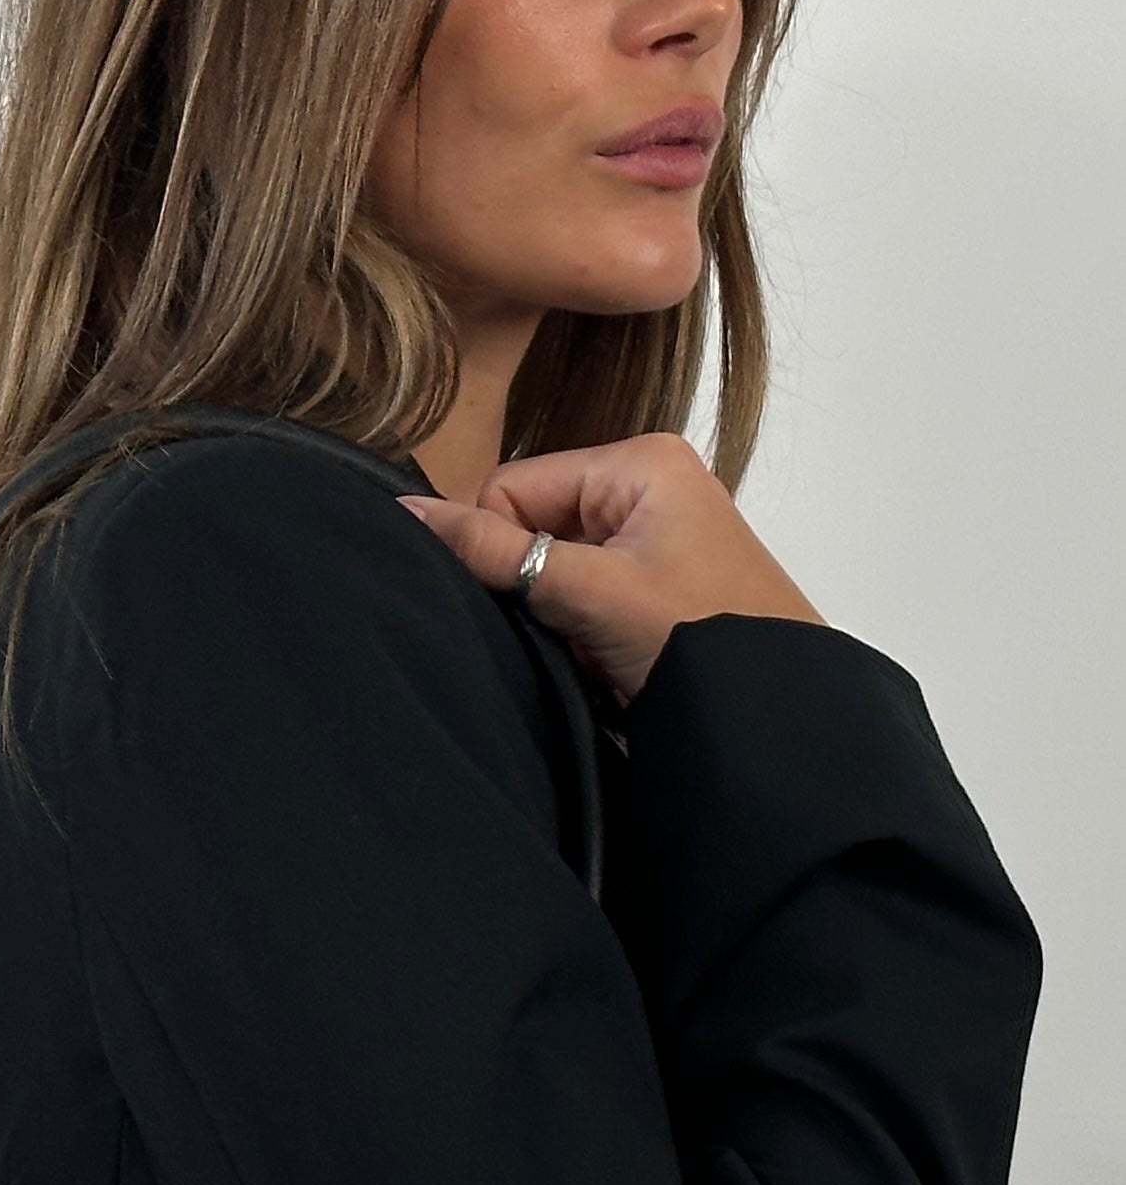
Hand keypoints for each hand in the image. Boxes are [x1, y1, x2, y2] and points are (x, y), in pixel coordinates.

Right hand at [398, 433, 825, 704]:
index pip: (512, 485)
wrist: (777, 723)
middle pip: (531, 526)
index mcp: (640, 460)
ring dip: (558, 618)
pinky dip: (582, 637)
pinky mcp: (654, 587)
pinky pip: (581, 600)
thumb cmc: (705, 644)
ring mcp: (653, 538)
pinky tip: (608, 664)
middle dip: (533, 588)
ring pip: (552, 571)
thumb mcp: (588, 592)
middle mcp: (647, 486)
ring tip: (595, 652)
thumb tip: (405, 513)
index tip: (523, 603)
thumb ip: (495, 552)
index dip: (498, 548)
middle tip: (568, 633)